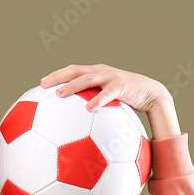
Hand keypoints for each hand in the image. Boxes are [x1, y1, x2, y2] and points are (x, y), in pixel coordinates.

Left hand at [40, 64, 180, 138]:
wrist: (152, 94)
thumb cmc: (126, 100)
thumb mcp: (107, 100)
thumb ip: (91, 105)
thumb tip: (74, 124)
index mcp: (95, 73)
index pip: (72, 70)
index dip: (57, 75)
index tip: (41, 84)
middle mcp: (101, 72)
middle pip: (75, 70)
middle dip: (58, 76)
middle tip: (43, 85)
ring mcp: (111, 77)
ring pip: (88, 79)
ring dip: (73, 86)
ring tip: (59, 94)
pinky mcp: (122, 86)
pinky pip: (107, 93)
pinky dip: (97, 100)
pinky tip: (88, 109)